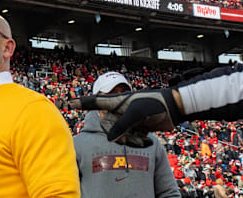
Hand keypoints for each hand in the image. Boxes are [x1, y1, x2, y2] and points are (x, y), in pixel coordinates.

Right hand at [68, 88, 183, 141]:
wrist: (173, 109)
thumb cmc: (154, 104)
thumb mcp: (136, 113)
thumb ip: (121, 124)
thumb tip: (110, 137)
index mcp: (116, 101)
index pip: (94, 102)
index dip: (81, 103)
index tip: (69, 103)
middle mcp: (120, 111)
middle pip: (108, 126)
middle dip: (119, 134)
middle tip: (135, 132)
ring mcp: (128, 121)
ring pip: (119, 135)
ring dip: (131, 139)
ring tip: (143, 137)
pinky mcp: (136, 129)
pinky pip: (129, 139)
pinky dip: (137, 141)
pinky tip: (148, 138)